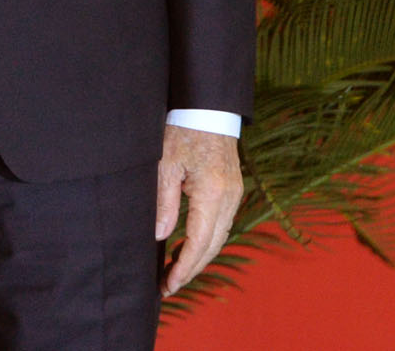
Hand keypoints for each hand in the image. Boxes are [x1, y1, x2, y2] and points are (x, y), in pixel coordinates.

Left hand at [155, 123, 242, 296]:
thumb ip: (164, 203)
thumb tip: (159, 236)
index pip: (199, 242)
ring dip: (199, 257)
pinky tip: (190, 247)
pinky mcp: (234, 190)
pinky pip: (222, 224)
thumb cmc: (183, 130)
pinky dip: (207, 240)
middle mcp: (230, 198)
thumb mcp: (165, 165)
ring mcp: (235, 194)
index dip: (184, 267)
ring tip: (175, 272)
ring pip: (219, 237)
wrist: (208, 108)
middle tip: (168, 286)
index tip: (168, 284)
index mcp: (213, 193)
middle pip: (213, 246)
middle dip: (191, 269)